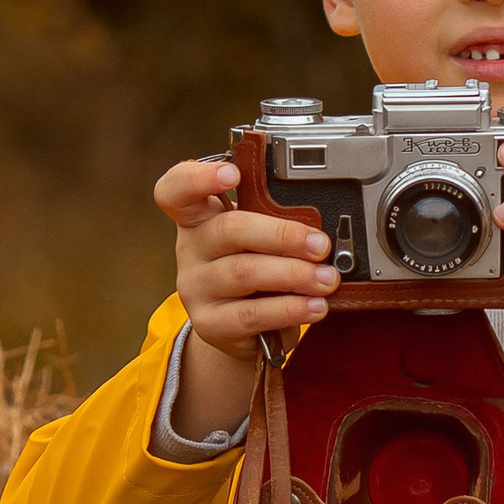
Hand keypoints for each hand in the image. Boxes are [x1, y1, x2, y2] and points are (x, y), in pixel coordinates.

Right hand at [154, 153, 338, 438]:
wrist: (243, 330)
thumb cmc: (257, 270)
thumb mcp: (260, 241)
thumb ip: (276, 224)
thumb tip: (319, 230)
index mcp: (199, 217)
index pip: (177, 189)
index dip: (199, 177)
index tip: (233, 173)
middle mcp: (191, 248)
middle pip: (228, 230)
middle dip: (281, 235)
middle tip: (320, 245)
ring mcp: (195, 287)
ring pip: (243, 273)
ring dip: (294, 274)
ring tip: (327, 279)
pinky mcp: (209, 323)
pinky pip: (251, 314)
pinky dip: (289, 309)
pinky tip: (315, 306)